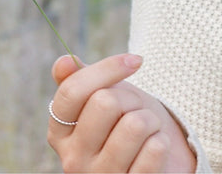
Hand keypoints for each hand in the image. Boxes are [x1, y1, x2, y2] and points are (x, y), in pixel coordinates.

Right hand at [47, 53, 196, 172]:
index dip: (108, 68)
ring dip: (150, 121)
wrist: (156, 158)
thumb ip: (81, 79)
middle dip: (132, 99)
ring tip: (146, 132)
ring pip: (134, 125)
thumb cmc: (127, 122)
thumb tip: (63, 62)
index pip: (71, 91)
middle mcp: (73, 160)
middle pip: (105, 103)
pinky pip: (155, 150)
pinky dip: (161, 143)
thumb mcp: (105, 95)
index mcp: (60, 134)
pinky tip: (152, 152)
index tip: (135, 61)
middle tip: (135, 111)